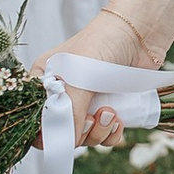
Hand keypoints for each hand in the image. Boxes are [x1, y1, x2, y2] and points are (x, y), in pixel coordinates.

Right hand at [35, 5, 162, 146]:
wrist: (139, 32)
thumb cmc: (102, 43)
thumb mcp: (78, 76)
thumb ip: (70, 110)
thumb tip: (69, 141)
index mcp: (44, 83)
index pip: (34, 118)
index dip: (48, 130)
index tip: (64, 130)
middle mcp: (63, 95)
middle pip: (61, 133)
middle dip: (79, 132)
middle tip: (92, 118)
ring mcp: (87, 103)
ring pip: (84, 137)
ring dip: (98, 133)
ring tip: (110, 113)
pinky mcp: (109, 109)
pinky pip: (104, 136)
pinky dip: (111, 133)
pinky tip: (118, 119)